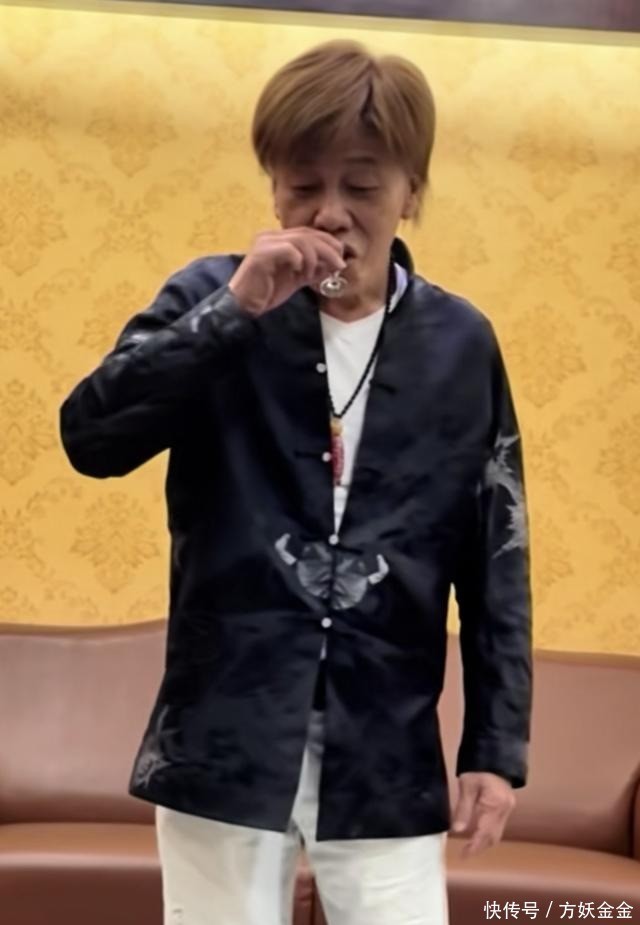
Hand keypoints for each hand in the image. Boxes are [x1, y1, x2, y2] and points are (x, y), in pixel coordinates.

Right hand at [229, 228, 346, 315]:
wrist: (244, 306)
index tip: (340, 259)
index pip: (309, 233)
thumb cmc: (267, 293)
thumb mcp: (297, 279)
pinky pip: (287, 250)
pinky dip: (299, 260)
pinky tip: (299, 273)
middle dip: (328, 250)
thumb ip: (314, 269)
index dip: (328, 243)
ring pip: (300, 241)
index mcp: (279, 239)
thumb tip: (335, 263)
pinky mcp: (260, 255)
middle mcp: (271, 236)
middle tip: (339, 265)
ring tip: (311, 275)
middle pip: (307, 234)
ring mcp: (265, 243)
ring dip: (314, 259)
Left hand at [451, 772, 515, 856]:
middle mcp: (505, 809)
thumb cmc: (478, 769)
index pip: (484, 832)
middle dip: (479, 847)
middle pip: (493, 836)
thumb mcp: (467, 786)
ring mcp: (508, 809)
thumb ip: (463, 808)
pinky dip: (488, 834)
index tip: (463, 855)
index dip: (474, 846)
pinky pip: (498, 826)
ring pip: (497, 833)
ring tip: (469, 848)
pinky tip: (478, 835)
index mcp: (495, 804)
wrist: (494, 756)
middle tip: (464, 854)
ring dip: (484, 842)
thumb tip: (457, 830)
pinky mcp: (507, 807)